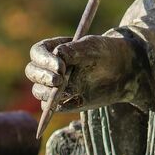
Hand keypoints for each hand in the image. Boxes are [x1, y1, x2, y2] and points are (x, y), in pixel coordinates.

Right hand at [25, 33, 143, 112]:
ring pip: (38, 91)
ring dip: (47, 92)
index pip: (37, 52)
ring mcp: (55, 86)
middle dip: (42, 77)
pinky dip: (57, 106)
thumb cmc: (107, 53)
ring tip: (68, 89)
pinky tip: (75, 99)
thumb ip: (76, 50)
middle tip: (60, 80)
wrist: (123, 73)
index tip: (60, 66)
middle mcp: (51, 67)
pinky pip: (51, 107)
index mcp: (55, 49)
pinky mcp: (62, 102)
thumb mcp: (94, 47)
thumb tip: (57, 54)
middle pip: (32, 72)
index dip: (44, 60)